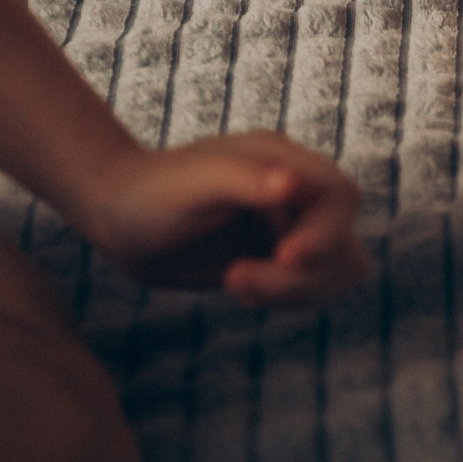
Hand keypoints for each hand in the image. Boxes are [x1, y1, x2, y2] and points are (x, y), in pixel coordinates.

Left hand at [79, 135, 366, 308]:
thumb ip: (245, 181)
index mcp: (284, 163)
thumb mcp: (192, 185)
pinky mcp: (280, 258)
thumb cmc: (148, 192)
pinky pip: (313, 288)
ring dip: (296, 291)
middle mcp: (298, 194)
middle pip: (343, 242)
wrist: (119, 217)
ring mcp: (292, 227)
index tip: (286, 258)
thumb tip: (292, 184)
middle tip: (236, 279)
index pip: (340, 197)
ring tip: (236, 283)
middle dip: (302, 274)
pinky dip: (286, 298)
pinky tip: (241, 288)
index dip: (326, 232)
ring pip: (337, 270)